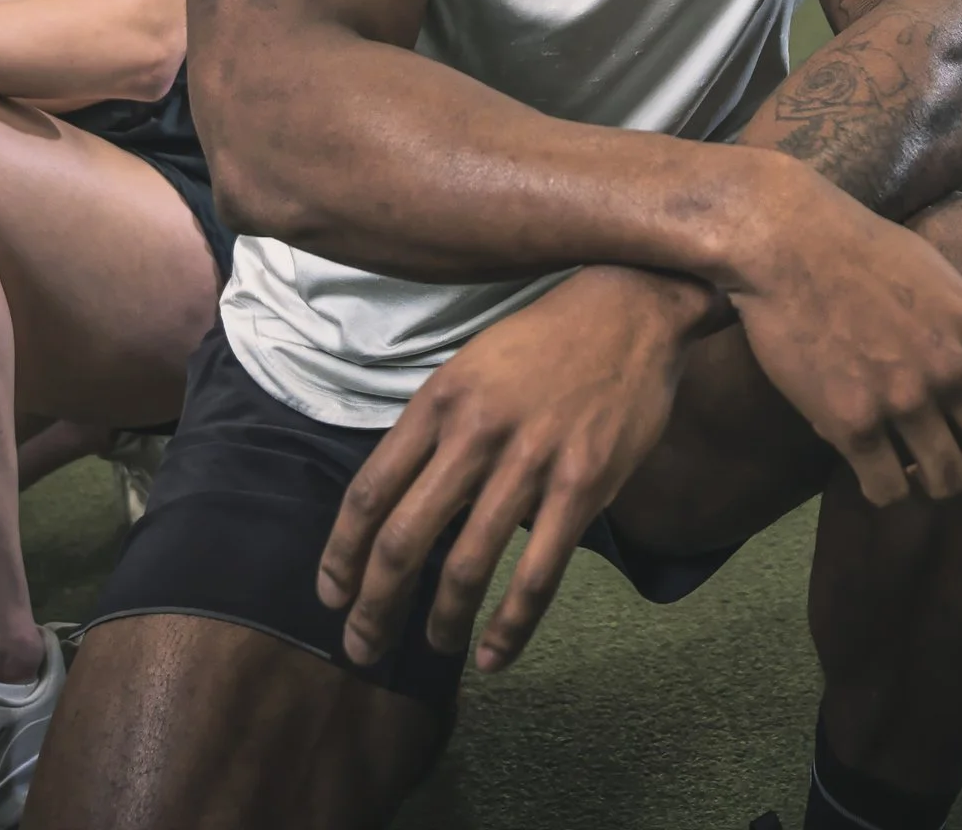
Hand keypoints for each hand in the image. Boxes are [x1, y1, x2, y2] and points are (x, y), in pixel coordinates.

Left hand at [316, 264, 698, 673]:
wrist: (629, 306)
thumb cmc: (544, 339)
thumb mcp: (470, 365)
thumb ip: (436, 430)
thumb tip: (402, 503)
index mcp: (438, 401)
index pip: (369, 492)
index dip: (342, 554)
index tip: (331, 593)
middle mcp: (475, 433)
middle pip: (404, 539)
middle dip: (374, 605)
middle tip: (361, 646)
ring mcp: (531, 460)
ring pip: (467, 564)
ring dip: (442, 621)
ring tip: (432, 646)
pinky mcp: (584, 484)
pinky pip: (539, 572)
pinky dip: (511, 625)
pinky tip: (493, 655)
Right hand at [725, 166, 961, 508]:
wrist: (789, 243)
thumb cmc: (860, 248)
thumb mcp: (940, 277)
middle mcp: (953, 373)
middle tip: (949, 456)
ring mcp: (904, 402)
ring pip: (947, 483)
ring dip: (929, 481)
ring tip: (905, 464)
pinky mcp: (852, 424)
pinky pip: (887, 490)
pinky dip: (882, 488)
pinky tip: (868, 465)